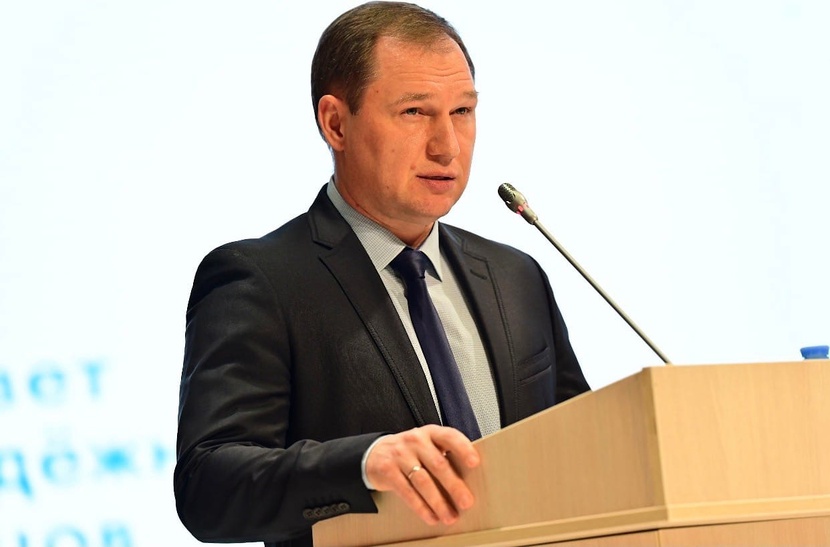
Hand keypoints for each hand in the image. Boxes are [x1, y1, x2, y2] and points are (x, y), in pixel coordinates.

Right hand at [364, 424, 479, 525]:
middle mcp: (415, 440)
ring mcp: (400, 454)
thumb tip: (468, 482)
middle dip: (454, 486)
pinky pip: (406, 491)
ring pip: (423, 481)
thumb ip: (444, 456)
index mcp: (430, 433)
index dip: (463, 448)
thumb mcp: (427, 446)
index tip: (474, 463)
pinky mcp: (388, 470)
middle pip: (438, 464)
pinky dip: (420, 507)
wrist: (375, 453)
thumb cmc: (410, 452)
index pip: (449, 436)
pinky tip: (430, 516)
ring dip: (438, 502)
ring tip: (449, 516)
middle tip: (466, 502)